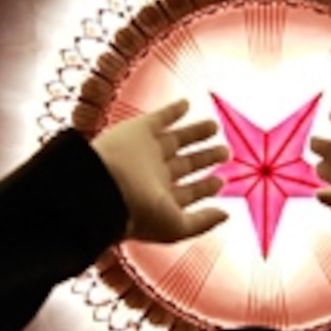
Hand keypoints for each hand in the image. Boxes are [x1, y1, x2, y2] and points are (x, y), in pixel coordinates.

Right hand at [90, 98, 228, 244]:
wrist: (103, 187)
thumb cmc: (138, 213)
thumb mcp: (177, 226)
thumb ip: (203, 222)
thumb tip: (226, 214)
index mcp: (162, 198)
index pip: (189, 191)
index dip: (206, 187)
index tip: (222, 181)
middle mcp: (154, 175)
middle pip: (186, 164)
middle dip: (206, 158)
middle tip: (226, 152)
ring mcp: (147, 151)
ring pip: (176, 139)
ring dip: (196, 132)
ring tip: (215, 126)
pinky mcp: (139, 129)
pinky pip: (159, 117)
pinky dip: (173, 110)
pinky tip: (187, 104)